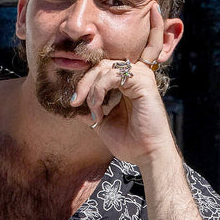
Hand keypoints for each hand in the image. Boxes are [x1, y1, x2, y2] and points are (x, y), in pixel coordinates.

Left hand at [69, 2, 177, 167]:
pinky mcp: (142, 80)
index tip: (73, 101)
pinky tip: (100, 111)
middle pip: (100, 65)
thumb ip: (90, 109)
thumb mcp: (103, 123)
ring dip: (91, 90)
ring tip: (93, 113)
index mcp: (126, 82)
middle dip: (83, 83)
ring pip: (104, 68)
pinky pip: (112, 75)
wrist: (146, 154)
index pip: (103, 66)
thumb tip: (73, 104)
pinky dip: (99, 91)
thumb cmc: (129, 141)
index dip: (85, 78)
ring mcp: (139, 75)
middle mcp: (134, 75)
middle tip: (74, 102)